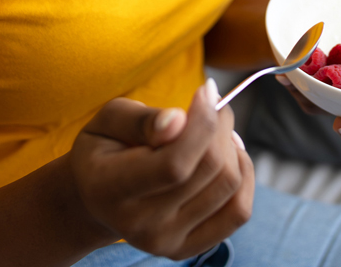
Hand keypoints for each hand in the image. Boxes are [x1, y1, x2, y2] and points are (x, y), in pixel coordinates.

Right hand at [69, 80, 253, 259]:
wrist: (97, 198)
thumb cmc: (106, 148)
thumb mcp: (109, 120)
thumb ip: (141, 120)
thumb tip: (178, 121)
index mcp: (110, 189)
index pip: (175, 164)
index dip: (202, 124)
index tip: (206, 91)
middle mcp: (139, 224)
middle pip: (209, 169)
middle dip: (219, 124)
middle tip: (211, 103)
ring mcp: (166, 242)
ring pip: (229, 185)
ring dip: (232, 146)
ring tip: (215, 130)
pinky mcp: (187, 249)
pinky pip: (238, 212)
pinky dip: (243, 175)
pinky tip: (228, 156)